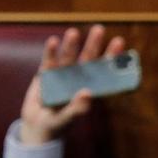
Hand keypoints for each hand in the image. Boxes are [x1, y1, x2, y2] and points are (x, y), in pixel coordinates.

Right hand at [17, 25, 125, 144]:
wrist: (36, 128)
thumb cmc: (58, 125)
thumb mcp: (67, 119)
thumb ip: (77, 109)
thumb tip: (87, 94)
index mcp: (90, 89)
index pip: (104, 71)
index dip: (112, 58)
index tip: (120, 42)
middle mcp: (78, 79)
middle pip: (87, 60)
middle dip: (93, 45)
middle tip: (99, 29)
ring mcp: (61, 75)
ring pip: (68, 58)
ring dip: (71, 46)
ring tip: (74, 32)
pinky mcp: (45, 75)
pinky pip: (48, 62)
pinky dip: (50, 53)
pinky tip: (53, 41)